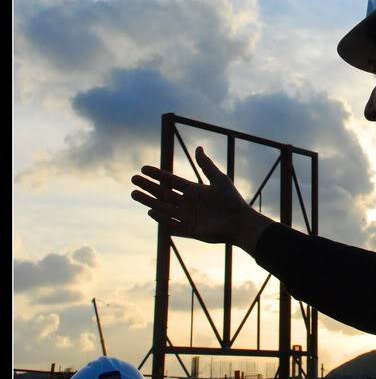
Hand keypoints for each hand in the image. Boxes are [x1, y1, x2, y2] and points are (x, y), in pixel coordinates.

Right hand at [131, 146, 265, 249]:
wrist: (240, 222)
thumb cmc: (232, 200)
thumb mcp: (219, 179)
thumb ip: (206, 165)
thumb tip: (198, 148)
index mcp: (194, 190)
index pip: (171, 181)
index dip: (158, 175)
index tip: (143, 169)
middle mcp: (188, 203)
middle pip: (163, 194)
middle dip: (148, 187)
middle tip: (133, 180)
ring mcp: (187, 217)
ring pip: (163, 208)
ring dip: (149, 201)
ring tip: (134, 193)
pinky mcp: (189, 230)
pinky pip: (171, 224)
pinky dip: (161, 218)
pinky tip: (150, 212)